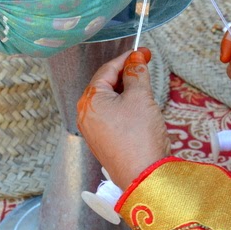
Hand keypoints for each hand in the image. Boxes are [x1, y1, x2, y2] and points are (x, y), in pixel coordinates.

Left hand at [76, 47, 169, 190]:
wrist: (144, 176)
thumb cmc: (139, 136)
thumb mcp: (141, 97)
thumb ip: (137, 73)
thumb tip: (136, 59)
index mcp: (89, 100)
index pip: (107, 70)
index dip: (127, 58)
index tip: (143, 52)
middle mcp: (85, 115)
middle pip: (105, 85)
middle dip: (125, 75)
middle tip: (145, 67)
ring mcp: (92, 131)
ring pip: (108, 101)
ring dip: (126, 92)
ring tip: (145, 89)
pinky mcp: (102, 143)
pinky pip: (111, 117)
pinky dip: (124, 108)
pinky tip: (139, 109)